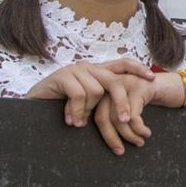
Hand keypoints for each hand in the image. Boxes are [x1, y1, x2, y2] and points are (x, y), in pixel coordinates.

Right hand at [26, 57, 159, 155]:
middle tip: (125, 121)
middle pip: (114, 81)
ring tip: (77, 122)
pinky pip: (79, 95)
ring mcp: (75, 70)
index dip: (137, 69)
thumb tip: (127, 116)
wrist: (32, 104)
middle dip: (121, 102)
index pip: (122, 64)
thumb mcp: (86, 104)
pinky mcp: (62, 76)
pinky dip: (76, 111)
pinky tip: (70, 121)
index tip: (152, 78)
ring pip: (95, 91)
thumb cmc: (60, 107)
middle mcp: (88, 67)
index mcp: (97, 72)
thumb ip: (102, 103)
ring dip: (87, 111)